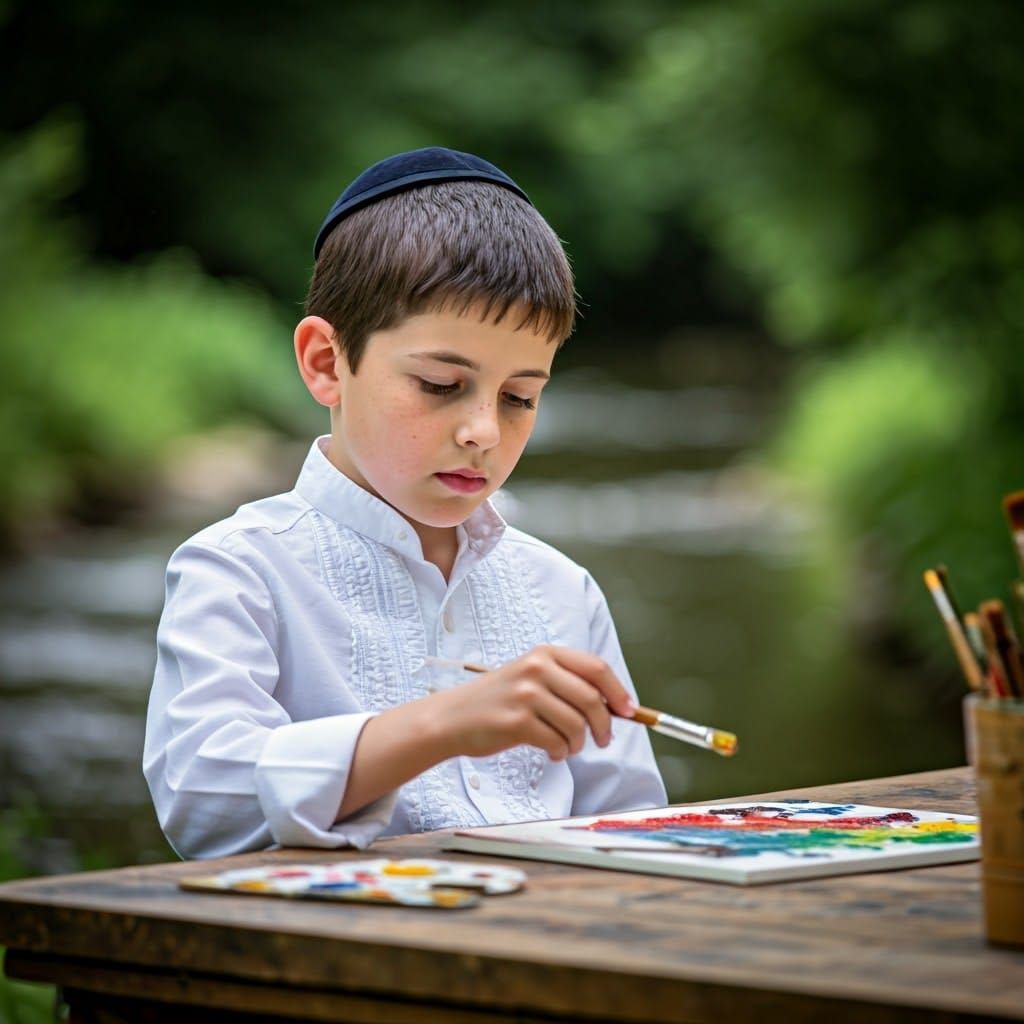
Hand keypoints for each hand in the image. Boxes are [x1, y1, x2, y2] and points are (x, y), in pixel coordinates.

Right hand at [434, 644, 636, 760]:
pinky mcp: (516, 721)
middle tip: (601, 740)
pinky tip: (548, 751)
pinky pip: (556, 743)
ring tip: (565, 746)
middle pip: (591, 699)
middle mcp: (536, 668)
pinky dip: (559, 753)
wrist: (453, 717)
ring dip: (577, 744)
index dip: (618, 691)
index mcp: (545, 654)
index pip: (596, 668)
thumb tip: (615, 706)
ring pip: (576, 725)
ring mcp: (525, 694)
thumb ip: (569, 685)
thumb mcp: (533, 678)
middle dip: (603, 726)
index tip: (628, 711)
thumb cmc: (499, 701)